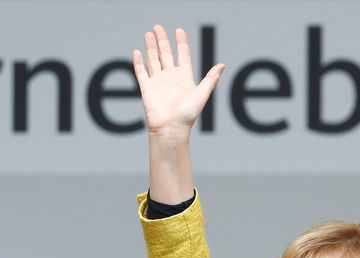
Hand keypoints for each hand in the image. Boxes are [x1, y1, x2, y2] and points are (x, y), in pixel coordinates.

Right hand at [133, 25, 224, 139]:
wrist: (171, 129)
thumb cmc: (188, 115)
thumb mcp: (202, 94)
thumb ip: (211, 78)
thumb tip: (222, 65)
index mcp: (184, 77)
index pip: (182, 55)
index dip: (181, 42)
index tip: (179, 30)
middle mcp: (171, 78)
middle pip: (165, 54)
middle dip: (162, 40)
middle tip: (157, 27)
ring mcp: (158, 82)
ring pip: (153, 60)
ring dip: (150, 47)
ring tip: (148, 34)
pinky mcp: (147, 88)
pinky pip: (141, 72)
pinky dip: (138, 62)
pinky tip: (137, 51)